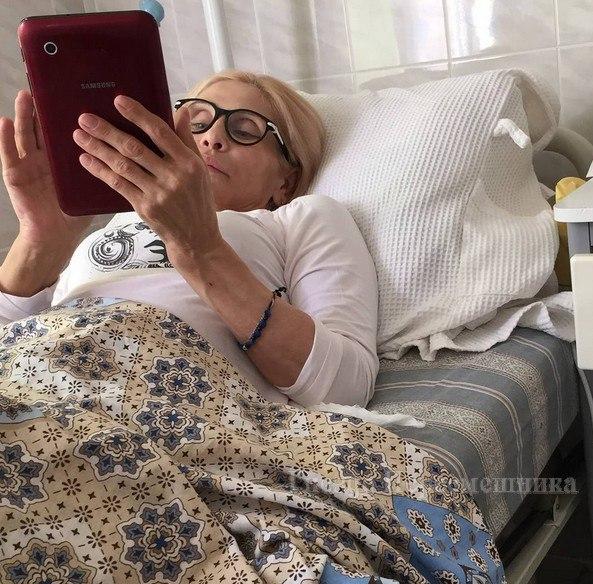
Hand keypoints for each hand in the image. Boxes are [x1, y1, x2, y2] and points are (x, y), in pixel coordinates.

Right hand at [0, 89, 93, 247]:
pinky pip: (9, 153)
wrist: (55, 235)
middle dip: (46, 106)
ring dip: (25, 114)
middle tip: (50, 85)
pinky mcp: (15, 174)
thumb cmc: (75, 213)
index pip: (66, 130)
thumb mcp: (91, 187)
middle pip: (45, 127)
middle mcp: (46, 156)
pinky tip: (5, 121)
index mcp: (65, 157)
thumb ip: (104, 169)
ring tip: (27, 95)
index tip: (76, 91)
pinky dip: (5, 137)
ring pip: (26, 133)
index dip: (69, 112)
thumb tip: (132, 154)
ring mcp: (29, 163)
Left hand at [72, 94, 223, 267]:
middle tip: (85, 118)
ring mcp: (158, 193)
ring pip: (123, 166)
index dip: (138, 115)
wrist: (196, 238)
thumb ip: (187, 140)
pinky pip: (118, 185)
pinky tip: (88, 160)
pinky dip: (101, 171)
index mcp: (189, 163)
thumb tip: (181, 111)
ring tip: (80, 136)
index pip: (160, 133)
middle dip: (107, 131)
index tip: (118, 101)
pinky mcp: (145, 207)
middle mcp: (174, 177)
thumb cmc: (198, 201)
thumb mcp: (199, 170)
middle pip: (135, 148)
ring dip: (98, 149)